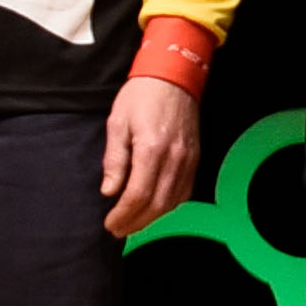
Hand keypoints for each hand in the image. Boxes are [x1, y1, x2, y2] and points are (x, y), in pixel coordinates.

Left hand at [97, 76, 201, 235]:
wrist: (174, 75)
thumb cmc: (141, 95)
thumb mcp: (117, 123)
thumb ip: (114, 160)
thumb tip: (110, 191)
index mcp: (152, 149)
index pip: (138, 194)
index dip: (123, 214)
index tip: (110, 223)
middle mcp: (174, 158)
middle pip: (157, 204)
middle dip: (136, 222)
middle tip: (118, 230)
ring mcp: (189, 160)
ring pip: (173, 202)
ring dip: (152, 218)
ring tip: (133, 224)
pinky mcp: (196, 158)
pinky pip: (184, 192)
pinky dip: (169, 206)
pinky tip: (154, 209)